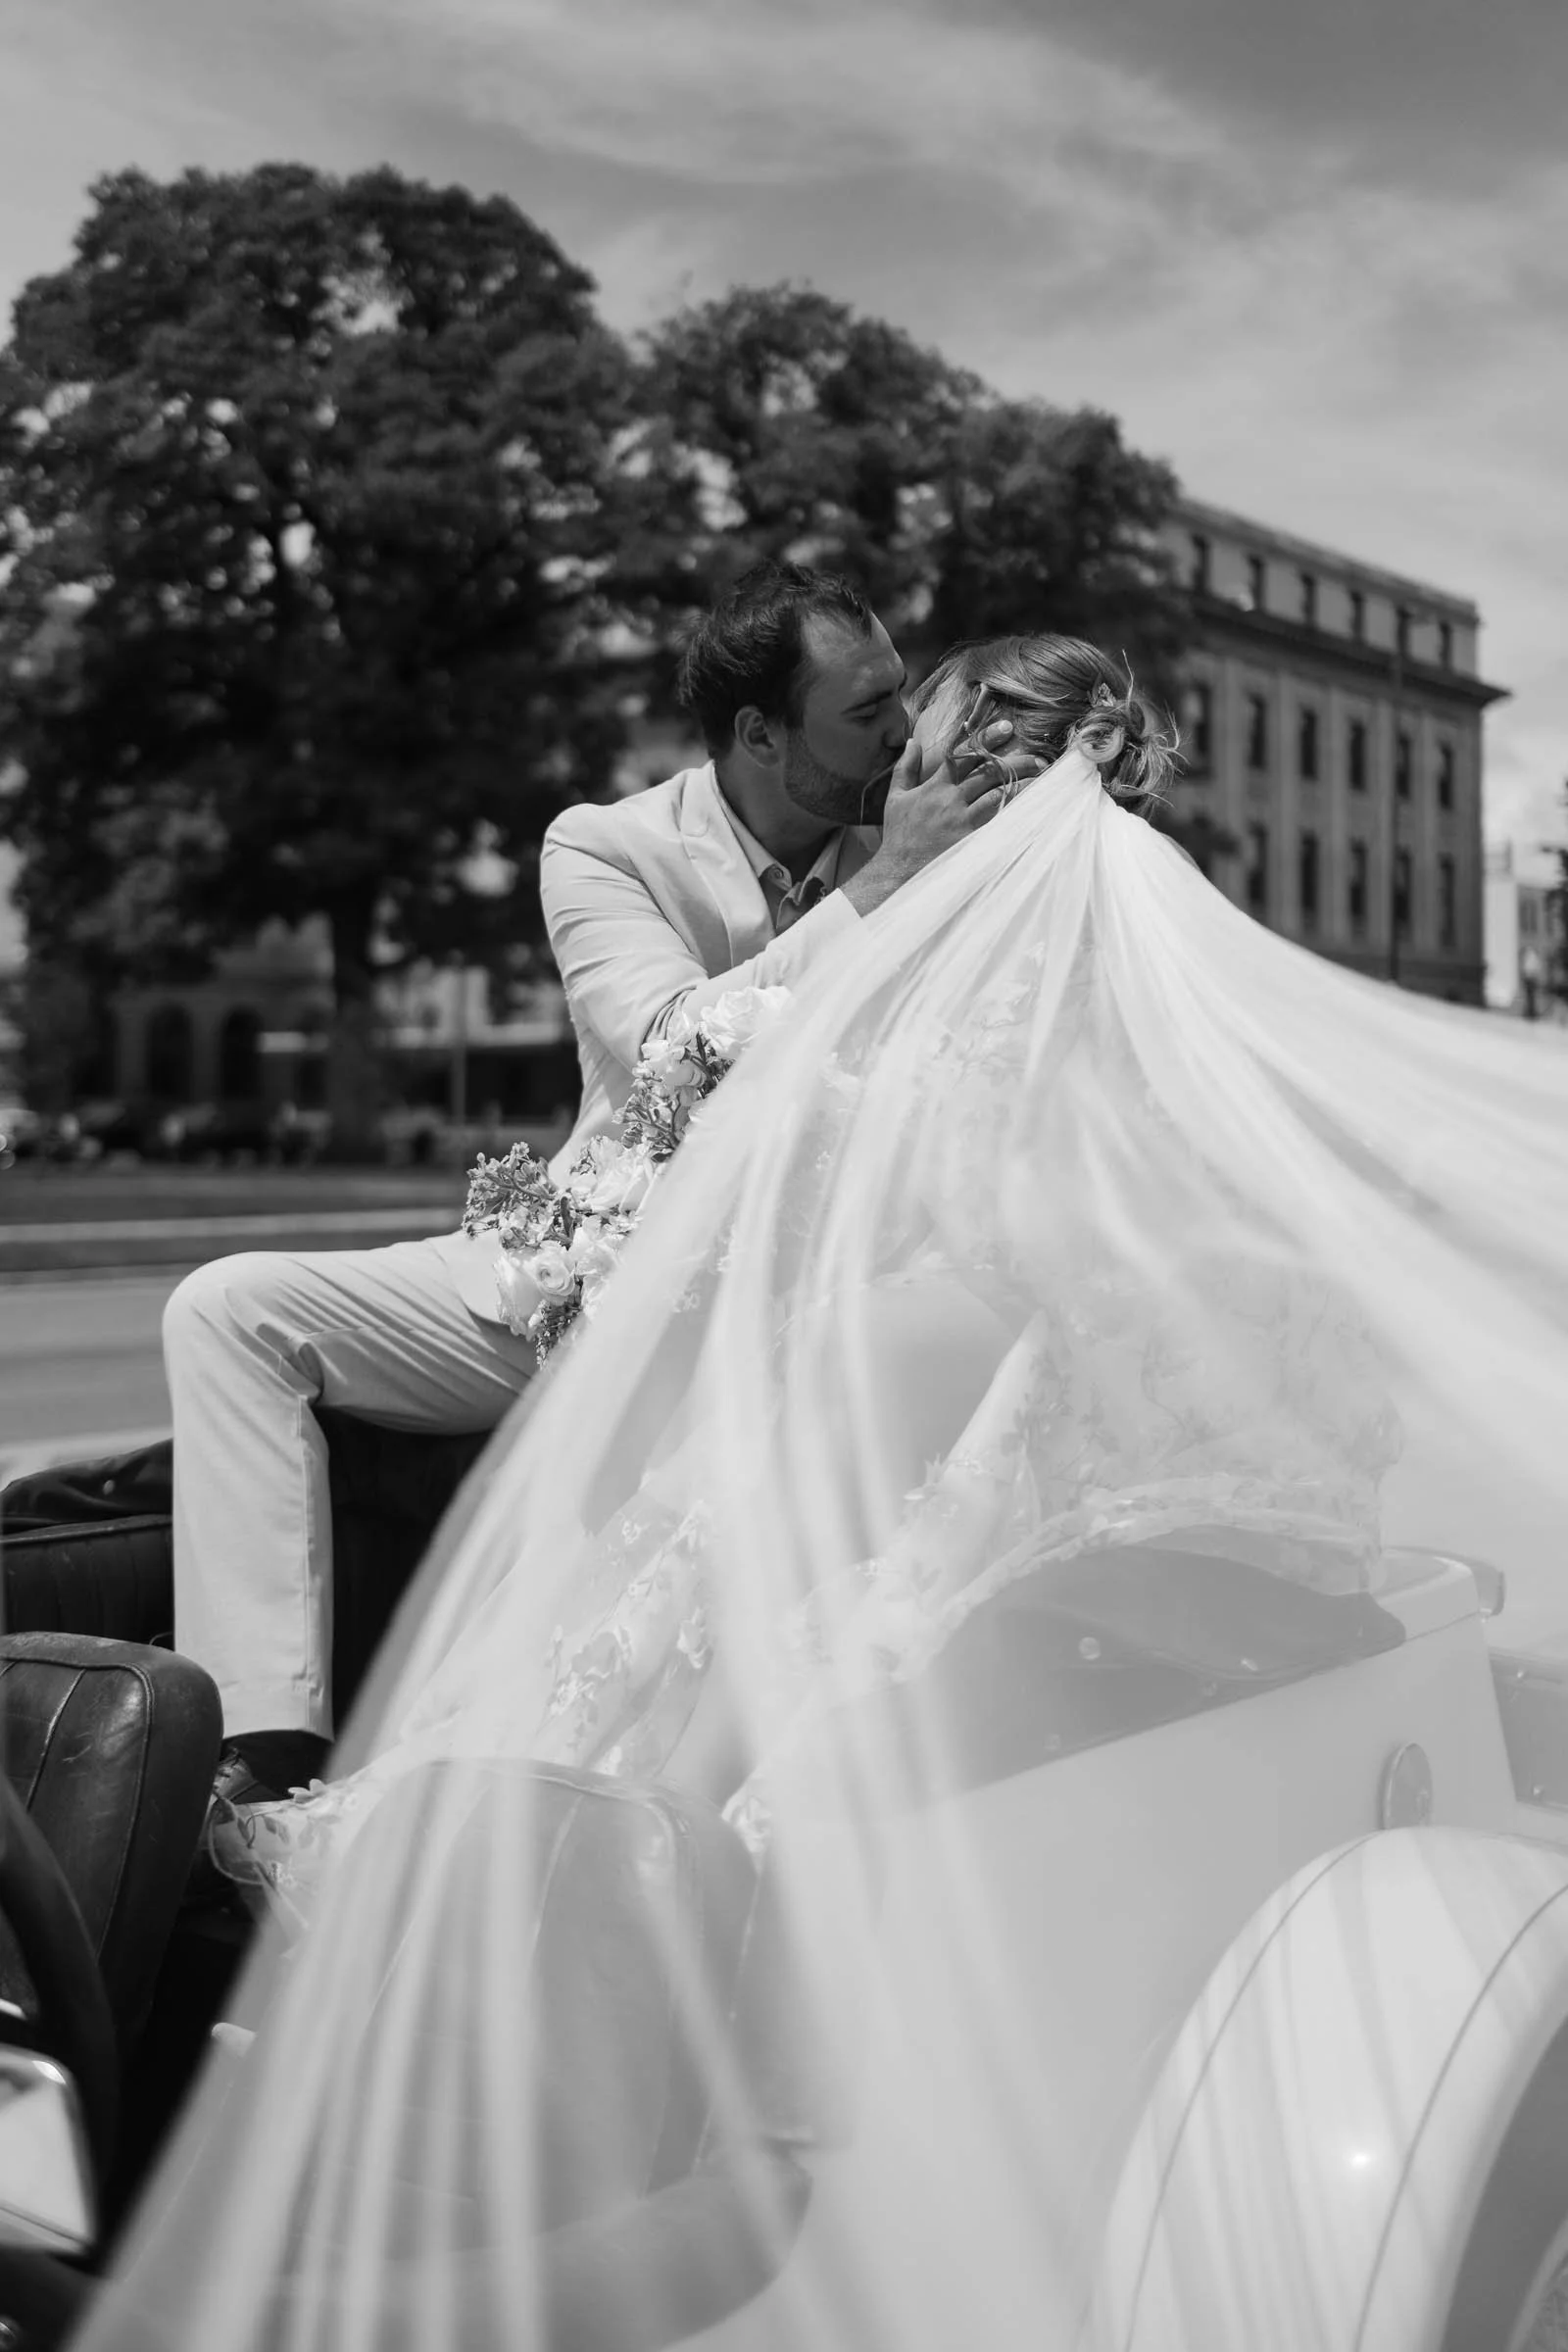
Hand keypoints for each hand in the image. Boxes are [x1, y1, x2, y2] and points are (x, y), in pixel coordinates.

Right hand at [842, 721, 1039, 916]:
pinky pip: (997, 820)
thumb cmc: (898, 836)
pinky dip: (1014, 809)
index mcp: (935, 785)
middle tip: (1038, 757)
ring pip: (997, 793)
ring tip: (1041, 779)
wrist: (899, 871)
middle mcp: (951, 798)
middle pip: (987, 771)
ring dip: (1021, 784)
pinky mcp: (970, 838)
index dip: (985, 738)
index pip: (962, 754)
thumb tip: (912, 742)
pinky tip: (1032, 805)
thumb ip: (905, 768)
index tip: (1007, 728)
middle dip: (1015, 761)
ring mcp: (961, 818)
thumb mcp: (895, 798)